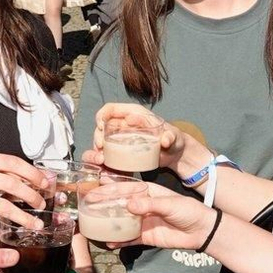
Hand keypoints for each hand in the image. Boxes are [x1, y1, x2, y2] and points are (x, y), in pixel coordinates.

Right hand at [0, 150, 50, 233]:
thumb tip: (15, 172)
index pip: (15, 164)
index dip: (33, 173)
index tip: (45, 182)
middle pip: (14, 186)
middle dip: (32, 197)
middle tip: (42, 206)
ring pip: (4, 206)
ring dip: (22, 218)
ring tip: (34, 225)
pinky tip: (4, 238)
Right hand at [88, 102, 203, 175]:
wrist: (174, 154)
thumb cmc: (174, 140)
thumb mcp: (174, 137)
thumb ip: (170, 137)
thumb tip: (164, 139)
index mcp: (134, 114)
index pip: (111, 109)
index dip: (102, 115)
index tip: (101, 127)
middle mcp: (125, 123)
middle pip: (103, 125)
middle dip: (98, 134)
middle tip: (101, 146)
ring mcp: (123, 137)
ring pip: (103, 138)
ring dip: (98, 147)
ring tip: (101, 157)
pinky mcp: (123, 150)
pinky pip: (109, 151)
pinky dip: (104, 156)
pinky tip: (105, 163)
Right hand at [88, 181, 215, 250]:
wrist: (201, 231)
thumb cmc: (188, 211)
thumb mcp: (170, 204)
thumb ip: (150, 204)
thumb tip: (129, 205)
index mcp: (148, 192)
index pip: (125, 188)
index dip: (110, 187)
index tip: (95, 186)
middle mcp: (142, 206)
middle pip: (119, 204)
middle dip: (103, 204)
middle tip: (87, 205)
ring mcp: (142, 222)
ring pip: (121, 222)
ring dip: (108, 223)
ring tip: (92, 224)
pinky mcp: (145, 237)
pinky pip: (129, 238)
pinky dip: (119, 240)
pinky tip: (108, 242)